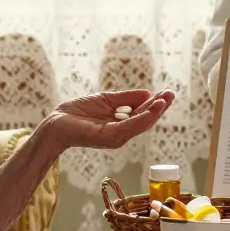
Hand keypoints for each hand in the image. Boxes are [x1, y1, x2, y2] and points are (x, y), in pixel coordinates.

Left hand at [41, 89, 174, 154]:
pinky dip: (142, 118)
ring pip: (140, 124)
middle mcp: (121, 133)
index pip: (142, 114)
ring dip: (154, 112)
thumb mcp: (107, 100)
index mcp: (121, 124)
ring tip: (165, 100)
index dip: (155, 104)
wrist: (57, 122)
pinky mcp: (108, 137)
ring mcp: (116, 137)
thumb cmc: (78, 112)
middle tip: (172, 94)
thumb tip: (147, 93)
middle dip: (159, 107)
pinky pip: (129, 127)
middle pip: (145, 120)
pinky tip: (152, 108)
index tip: (167, 93)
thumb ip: (126, 98)